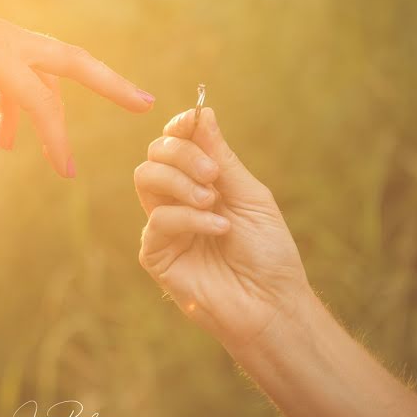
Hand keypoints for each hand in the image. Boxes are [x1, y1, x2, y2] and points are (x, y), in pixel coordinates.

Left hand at [0, 0, 154, 176]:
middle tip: (146, 103)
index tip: (66, 172)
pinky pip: (22, 75)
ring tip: (59, 156)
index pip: (38, 97)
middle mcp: (7, 40)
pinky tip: (3, 137)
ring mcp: (2, 38)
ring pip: (52, 69)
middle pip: (73, 61)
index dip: (56, 136)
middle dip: (111, 84)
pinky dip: (22, 106)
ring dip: (60, 108)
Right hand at [134, 107, 310, 349]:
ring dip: (179, 181)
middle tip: (212, 174)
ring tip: (212, 199)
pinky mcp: (155, 254)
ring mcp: (164, 226)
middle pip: (155, 154)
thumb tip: (203, 112)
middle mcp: (177, 200)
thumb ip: (223, 158)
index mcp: (202, 182)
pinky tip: (219, 228)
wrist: (271, 304)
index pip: (176, 142)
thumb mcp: (250, 196)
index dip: (180, 127)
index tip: (193, 119)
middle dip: (180, 152)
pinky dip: (190, 218)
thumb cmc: (268, 253)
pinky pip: (158, 220)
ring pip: (145, 178)